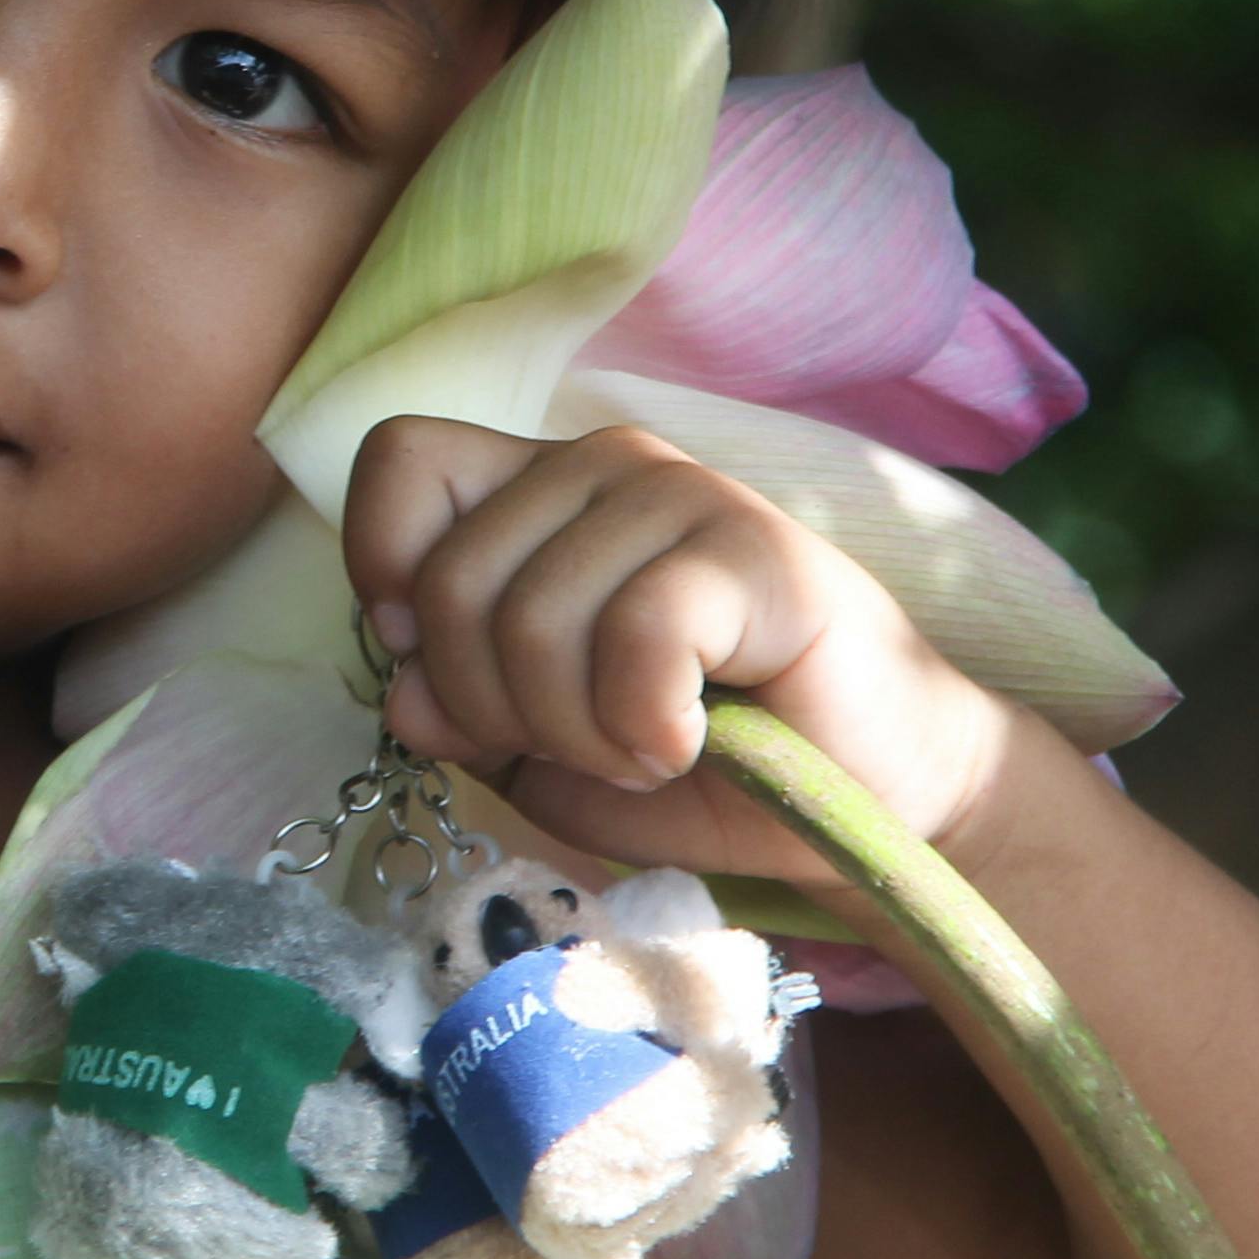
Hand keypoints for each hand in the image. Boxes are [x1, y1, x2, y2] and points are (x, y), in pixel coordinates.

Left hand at [341, 414, 1028, 892]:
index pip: (398, 461)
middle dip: (494, 711)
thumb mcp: (542, 752)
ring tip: (646, 749)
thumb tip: (403, 690)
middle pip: (449, 580)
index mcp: (533, 491)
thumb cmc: (698, 765)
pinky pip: (638, 635)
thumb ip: (460, 710)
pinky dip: (644, 726)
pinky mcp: (756, 548)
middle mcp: (598, 465)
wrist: (868, 797)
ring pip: (532, 619)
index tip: (447, 670)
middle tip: (586, 747)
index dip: (390, 573)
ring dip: (578, 734)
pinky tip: (688, 744)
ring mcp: (681, 494)